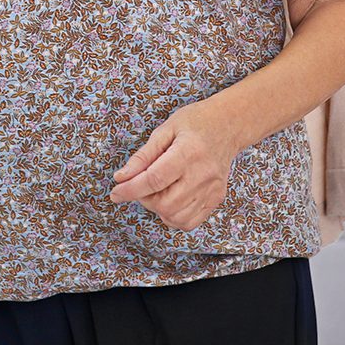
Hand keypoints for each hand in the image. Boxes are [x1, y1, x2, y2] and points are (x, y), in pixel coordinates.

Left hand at [109, 98, 241, 230]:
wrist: (229, 124)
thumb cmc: (195, 122)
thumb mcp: (165, 129)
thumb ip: (143, 156)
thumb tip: (122, 177)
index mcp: (188, 152)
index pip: (154, 180)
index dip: (130, 189)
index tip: (115, 192)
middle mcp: (203, 174)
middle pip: (164, 203)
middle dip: (144, 198)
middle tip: (142, 182)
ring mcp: (212, 189)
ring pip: (176, 217)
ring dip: (158, 208)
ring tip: (158, 189)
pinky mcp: (217, 198)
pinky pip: (190, 222)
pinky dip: (173, 216)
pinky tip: (170, 198)